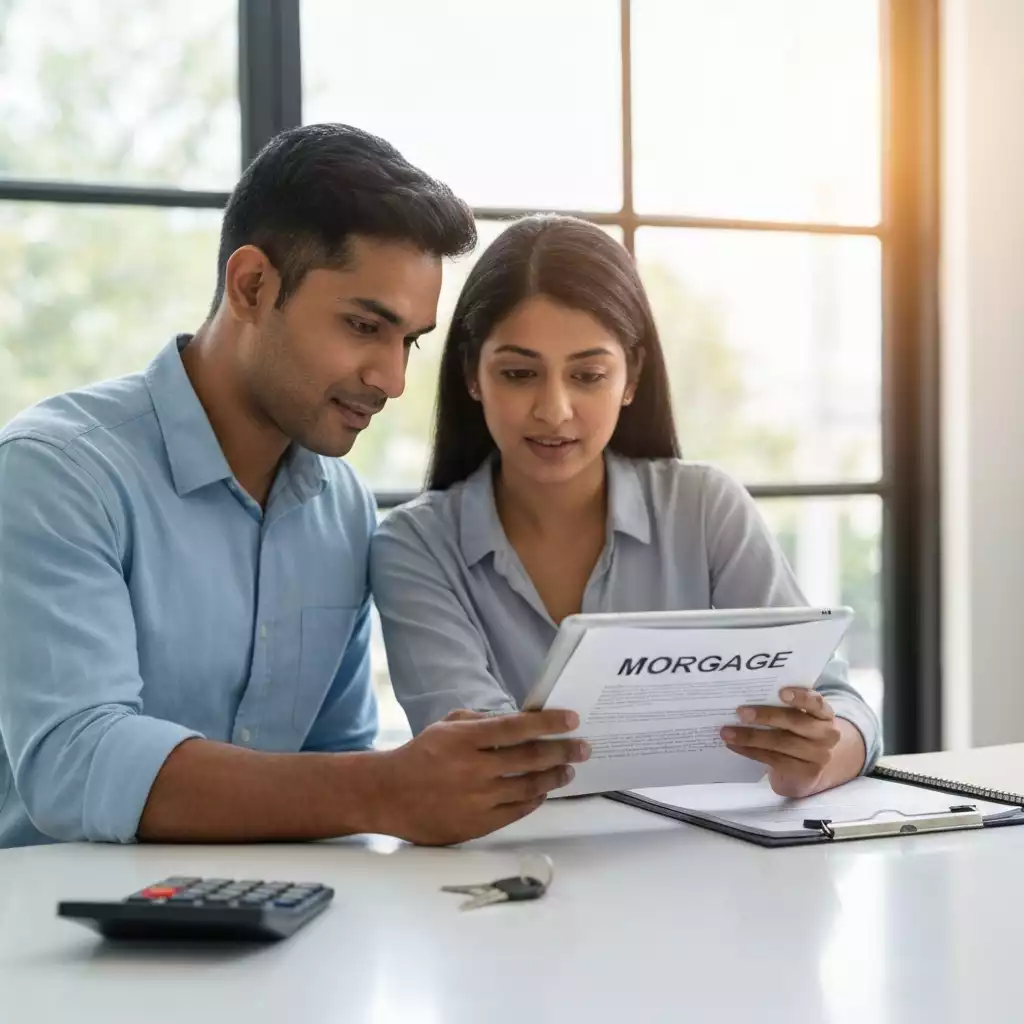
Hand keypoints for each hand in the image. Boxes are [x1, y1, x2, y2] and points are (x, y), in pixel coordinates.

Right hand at [370, 709, 589, 844]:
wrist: (388, 796)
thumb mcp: (446, 727)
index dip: (548, 723)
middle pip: (531, 759)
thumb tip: (519, 721)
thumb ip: (481, 722)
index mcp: (465, 740)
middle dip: (563, 751)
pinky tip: (543, 790)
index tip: (572, 720)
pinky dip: (535, 799)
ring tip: (568, 769)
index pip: (516, 727)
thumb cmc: (420, 755)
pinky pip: (517, 811)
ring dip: (554, 777)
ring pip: (529, 787)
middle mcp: (474, 769)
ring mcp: (477, 799)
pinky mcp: (478, 824)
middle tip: (583, 747)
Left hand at [720, 688, 859, 798]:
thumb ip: (781, 707)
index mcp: (824, 714)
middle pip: (794, 721)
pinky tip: (734, 745)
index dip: (800, 696)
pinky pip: (773, 758)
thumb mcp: (797, 719)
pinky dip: (750, 751)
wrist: (808, 770)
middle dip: (765, 716)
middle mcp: (826, 734)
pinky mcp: (805, 773)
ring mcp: (818, 756)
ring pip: (780, 742)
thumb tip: (743, 696)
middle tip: (740, 712)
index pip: (816, 702)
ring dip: (750, 736)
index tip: (780, 692)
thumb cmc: (796, 735)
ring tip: (727, 732)